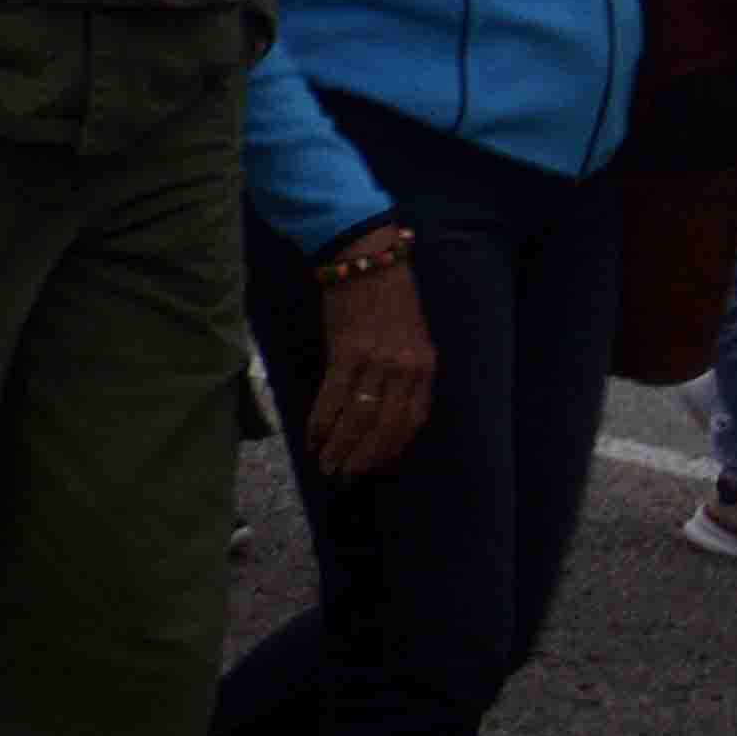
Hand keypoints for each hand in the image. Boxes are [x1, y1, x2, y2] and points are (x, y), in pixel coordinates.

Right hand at [306, 252, 437, 477]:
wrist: (363, 258)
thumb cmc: (387, 297)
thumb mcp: (410, 338)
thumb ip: (403, 374)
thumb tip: (382, 411)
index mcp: (425, 368)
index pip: (412, 421)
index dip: (392, 449)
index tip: (375, 467)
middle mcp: (405, 370)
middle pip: (385, 426)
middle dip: (364, 457)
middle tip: (345, 477)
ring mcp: (376, 361)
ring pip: (358, 417)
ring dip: (339, 446)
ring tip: (325, 465)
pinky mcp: (346, 352)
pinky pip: (333, 396)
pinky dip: (321, 421)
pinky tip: (311, 435)